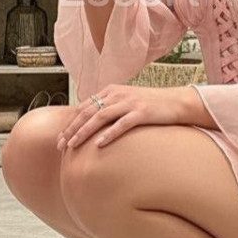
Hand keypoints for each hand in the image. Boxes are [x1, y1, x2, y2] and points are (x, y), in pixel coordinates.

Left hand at [56, 84, 193, 150]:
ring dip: (84, 132)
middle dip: (72, 129)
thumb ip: (110, 109)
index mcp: (111, 91)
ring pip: (100, 117)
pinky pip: (122, 124)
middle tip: (60, 145)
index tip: (60, 138)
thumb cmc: (151, 106)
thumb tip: (91, 125)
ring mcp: (130, 102)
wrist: (177, 102)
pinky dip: (109, 134)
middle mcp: (118, 94)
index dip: (70, 123)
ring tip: (73, 145)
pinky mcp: (142, 112)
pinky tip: (99, 144)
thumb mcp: (127, 102)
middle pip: (88, 111)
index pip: (84, 107)